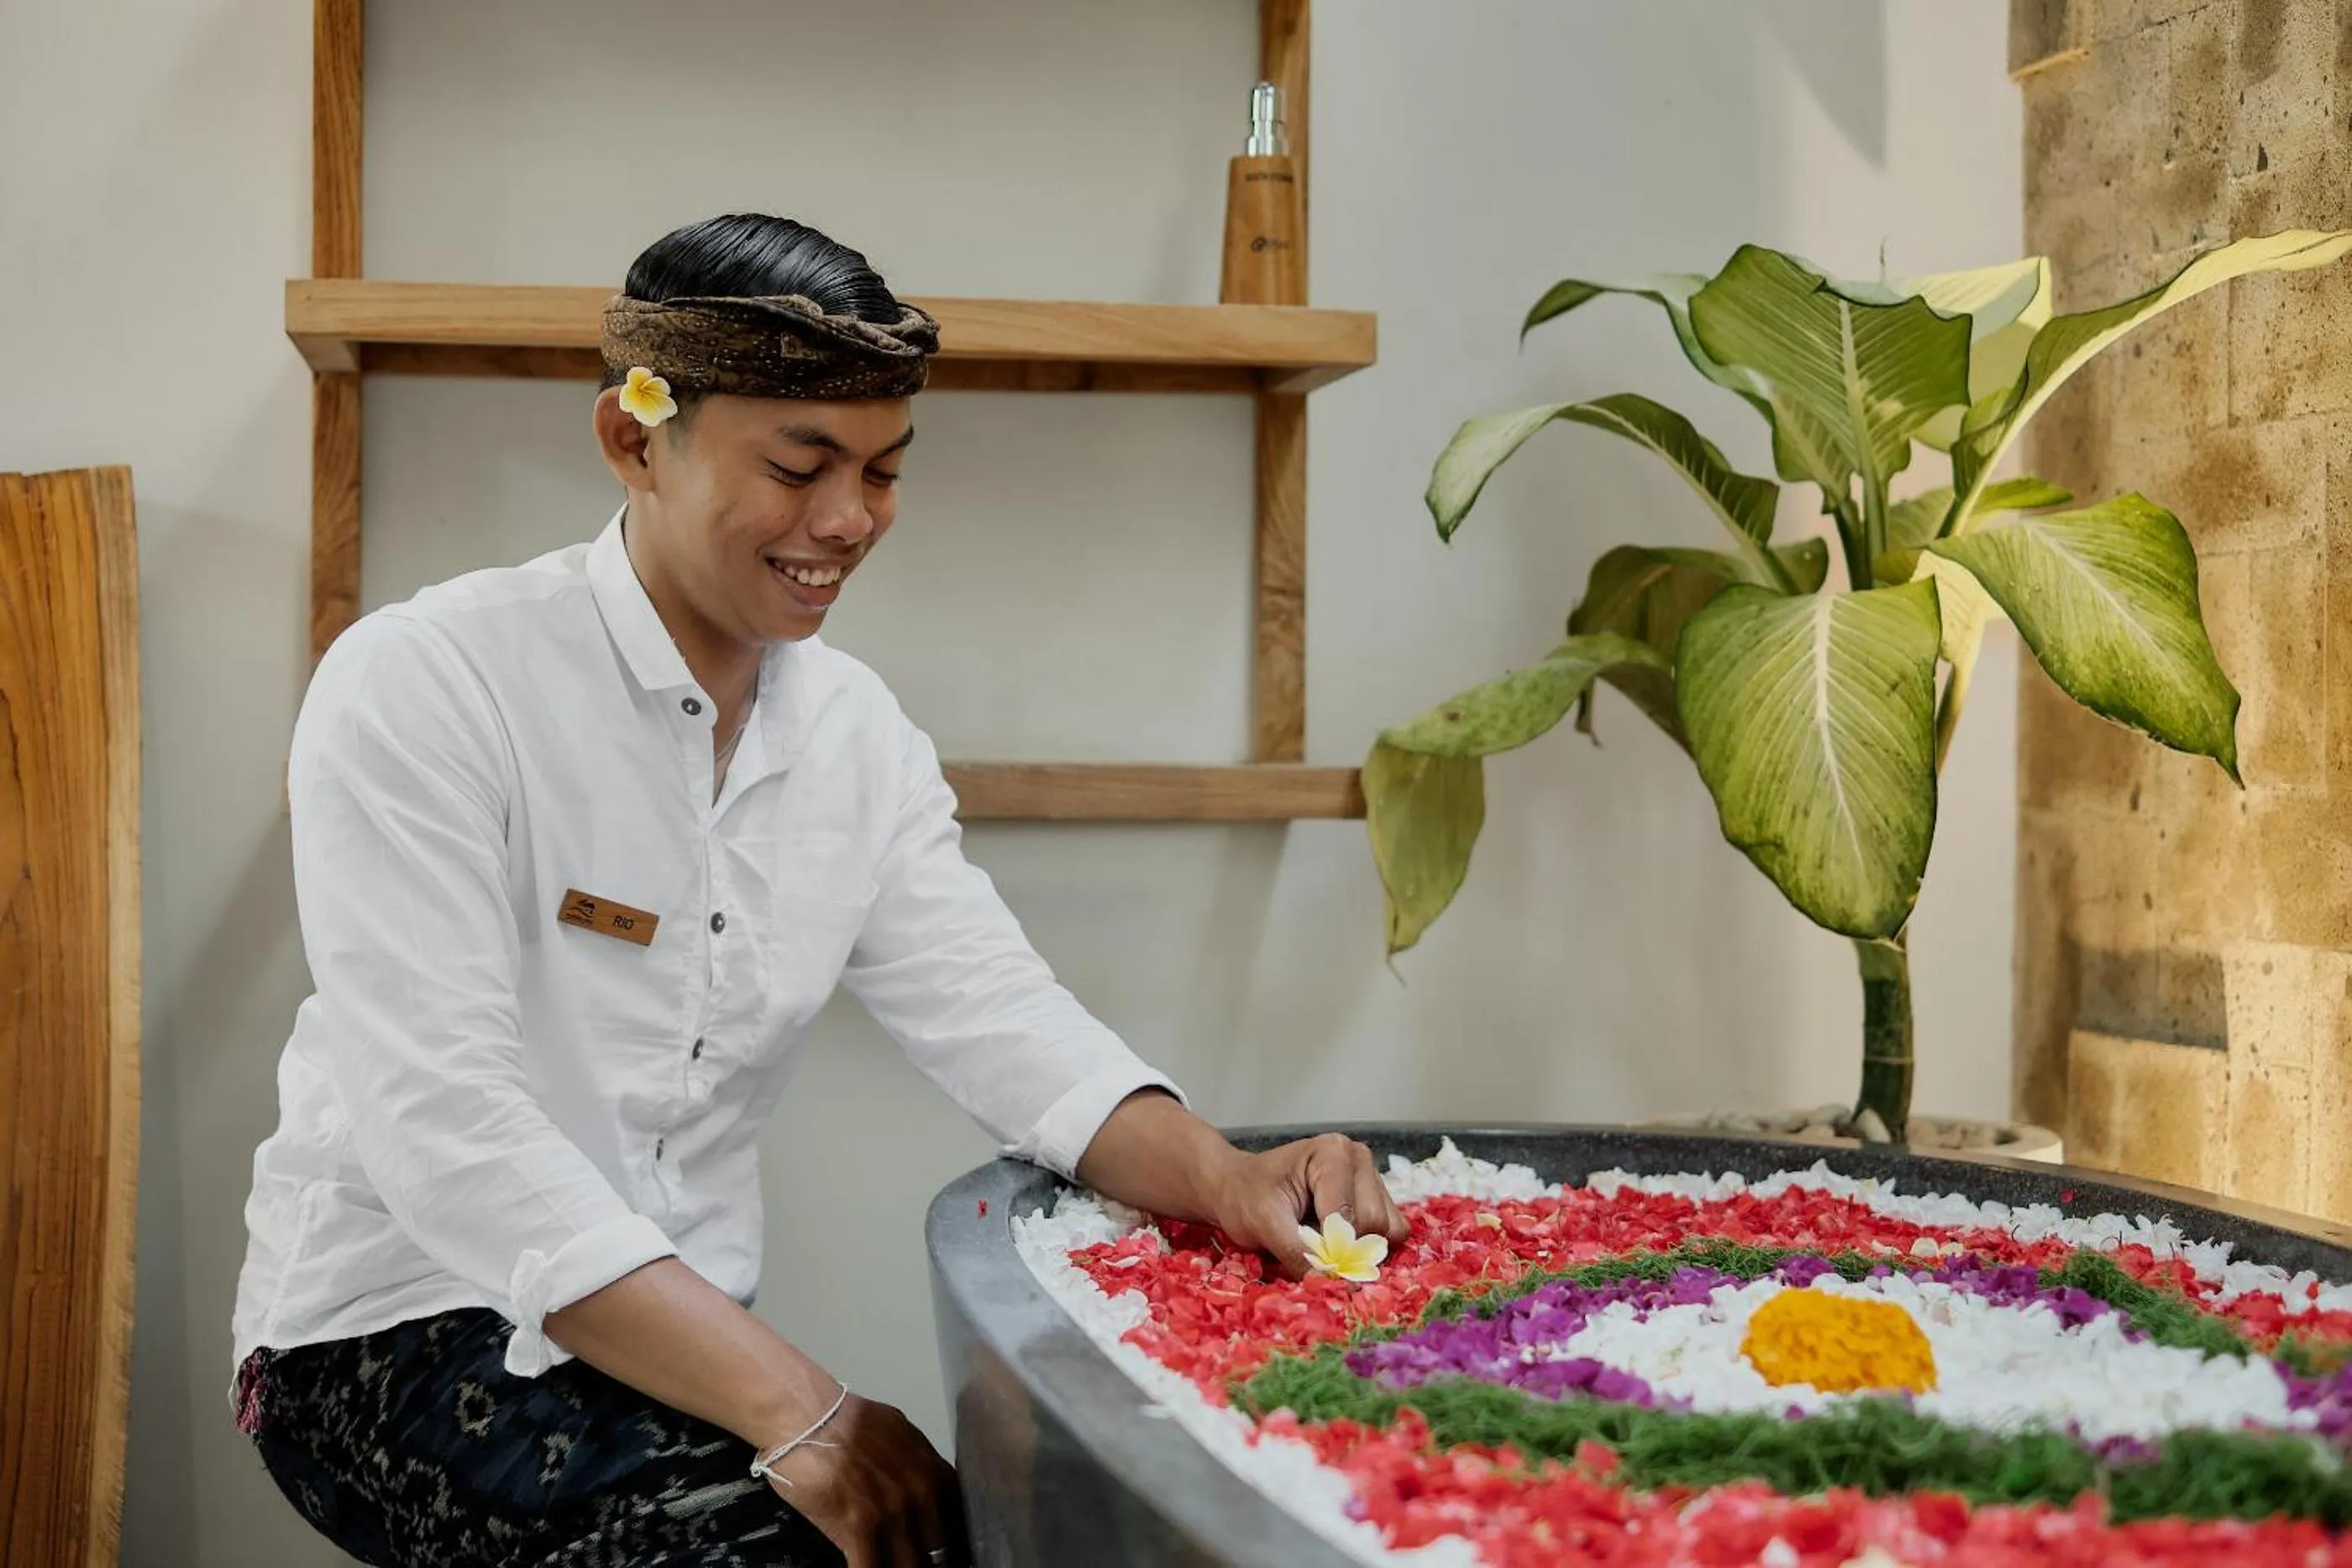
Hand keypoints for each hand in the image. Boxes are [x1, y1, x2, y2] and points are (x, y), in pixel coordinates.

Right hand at [764, 1393, 966, 1567]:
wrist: (806, 1416)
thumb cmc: (847, 1420)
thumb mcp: (899, 1433)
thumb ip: (916, 1464)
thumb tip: (922, 1482)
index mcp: (934, 1473)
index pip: (961, 1522)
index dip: (954, 1542)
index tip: (944, 1551)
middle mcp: (922, 1496)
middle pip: (941, 1553)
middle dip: (931, 1562)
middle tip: (916, 1561)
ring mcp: (892, 1515)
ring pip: (911, 1566)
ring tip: (893, 1565)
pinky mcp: (858, 1530)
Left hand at [1207, 1133, 1409, 1277]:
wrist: (1238, 1190)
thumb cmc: (1246, 1199)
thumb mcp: (1264, 1225)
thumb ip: (1300, 1253)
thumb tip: (1334, 1284)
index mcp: (1333, 1153)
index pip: (1350, 1217)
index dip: (1329, 1248)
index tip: (1303, 1256)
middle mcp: (1359, 1159)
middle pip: (1375, 1224)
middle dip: (1344, 1247)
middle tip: (1307, 1244)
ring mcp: (1371, 1178)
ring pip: (1386, 1232)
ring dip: (1356, 1248)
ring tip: (1320, 1236)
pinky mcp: (1377, 1199)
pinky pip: (1390, 1235)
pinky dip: (1366, 1247)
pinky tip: (1336, 1239)